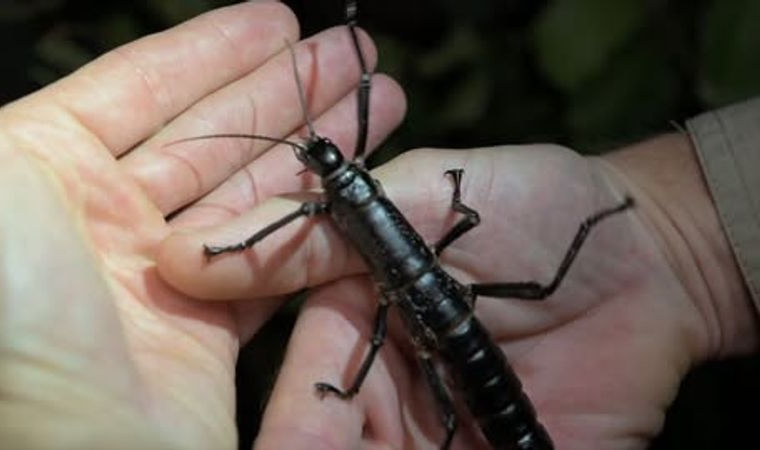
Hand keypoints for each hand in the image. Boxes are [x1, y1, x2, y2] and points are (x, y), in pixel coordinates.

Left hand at [0, 2, 404, 448]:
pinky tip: (358, 192)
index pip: (145, 88)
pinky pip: (272, 258)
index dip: (215, 50)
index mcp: (46, 173)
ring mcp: (164, 276)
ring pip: (254, 192)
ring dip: (316, 151)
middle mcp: (104, 220)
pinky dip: (316, 222)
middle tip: (352, 56)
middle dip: (287, 89)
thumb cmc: (9, 322)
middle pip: (215, 134)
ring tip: (377, 105)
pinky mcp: (209, 329)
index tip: (280, 18)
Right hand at [160, 136, 753, 448]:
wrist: (651, 258)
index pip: (307, 385)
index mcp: (361, 320)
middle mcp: (393, 383)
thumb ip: (323, 231)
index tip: (295, 443)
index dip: (296, 420)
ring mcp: (445, 426)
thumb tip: (190, 250)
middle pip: (341, 446)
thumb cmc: (537, 207)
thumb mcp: (425, 196)